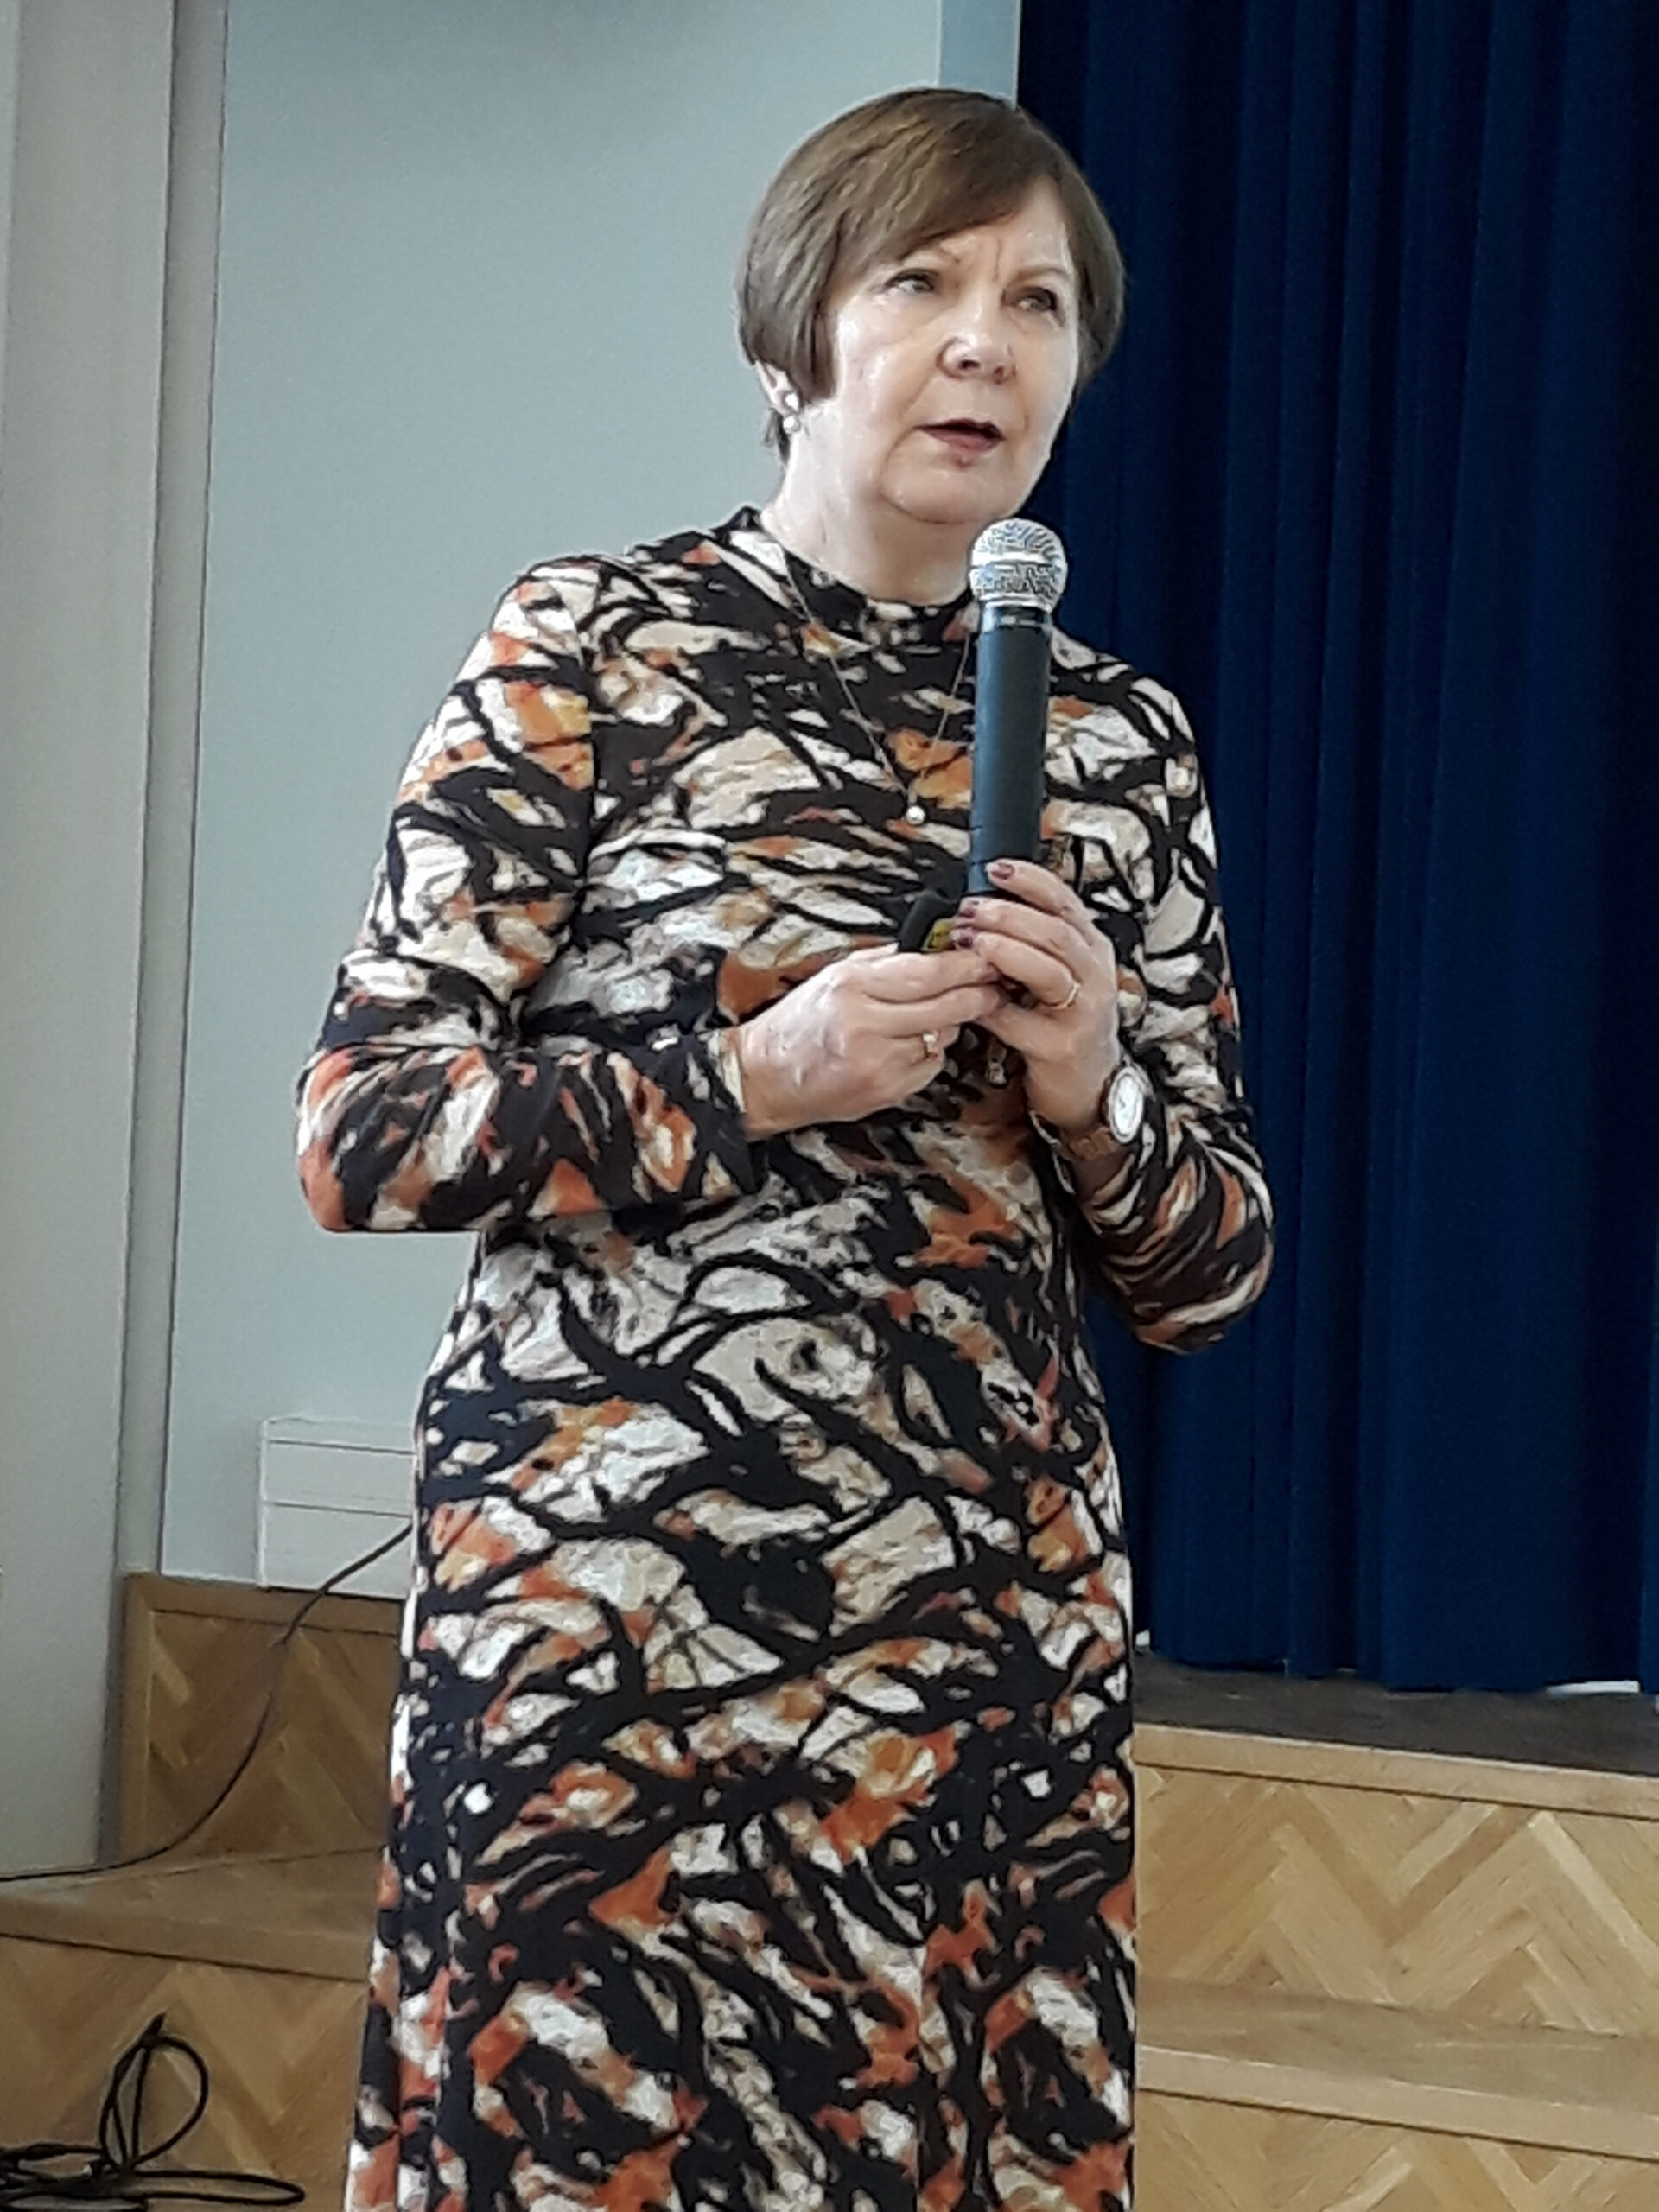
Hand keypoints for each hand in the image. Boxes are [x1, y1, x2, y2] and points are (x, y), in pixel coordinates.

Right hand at [733, 944, 1004, 1138]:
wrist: (766, 1076)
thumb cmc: (799, 1024)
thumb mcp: (834, 976)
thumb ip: (885, 961)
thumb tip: (935, 946)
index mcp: (851, 986)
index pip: (927, 972)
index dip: (967, 965)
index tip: (988, 957)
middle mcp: (864, 1024)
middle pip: (945, 1005)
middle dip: (978, 994)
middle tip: (994, 986)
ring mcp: (877, 1062)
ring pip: (942, 1036)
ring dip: (950, 1023)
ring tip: (937, 1014)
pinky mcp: (885, 1091)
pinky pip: (930, 1065)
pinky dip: (930, 1052)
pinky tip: (910, 1045)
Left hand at [951, 858, 1119, 1131]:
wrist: (1086, 1080)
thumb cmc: (1064, 1020)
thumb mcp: (1060, 971)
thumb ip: (1034, 941)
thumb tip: (984, 906)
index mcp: (1091, 947)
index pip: (1064, 902)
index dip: (1030, 881)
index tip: (995, 869)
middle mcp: (1095, 974)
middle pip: (1055, 932)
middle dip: (1008, 915)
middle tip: (971, 910)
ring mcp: (1083, 1011)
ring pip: (1047, 970)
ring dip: (1005, 952)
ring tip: (973, 942)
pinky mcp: (1062, 1045)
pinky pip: (1023, 1021)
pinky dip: (994, 1008)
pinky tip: (973, 1000)